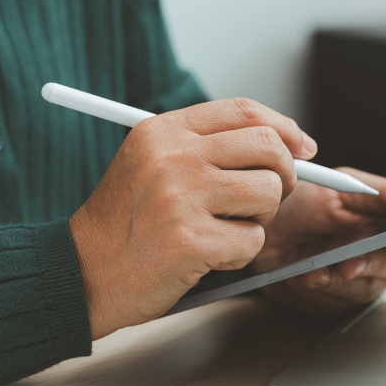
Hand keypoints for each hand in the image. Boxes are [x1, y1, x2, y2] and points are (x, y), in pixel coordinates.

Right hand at [69, 98, 315, 338]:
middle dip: (284, 175)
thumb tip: (291, 145)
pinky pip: (252, 241)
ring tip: (223, 230)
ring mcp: (181, 199)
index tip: (304, 148)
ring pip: (267, 195)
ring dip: (258, 220)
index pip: (244, 111)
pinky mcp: (190, 241)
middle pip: (268, 148)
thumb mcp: (151, 165)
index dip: (284, 128)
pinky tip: (206, 257)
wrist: (81, 274)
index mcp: (162, 132)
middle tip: (271, 197)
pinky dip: (238, 255)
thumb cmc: (127, 224)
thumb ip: (208, 148)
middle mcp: (172, 158)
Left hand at [254, 169, 385, 315]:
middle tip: (351, 260)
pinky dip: (318, 290)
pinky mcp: (336, 303)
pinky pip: (336, 304)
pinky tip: (304, 277)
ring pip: (366, 288)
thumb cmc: (302, 203)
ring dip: (339, 279)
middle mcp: (382, 254)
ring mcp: (361, 281)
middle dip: (373, 261)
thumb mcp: (345, 189)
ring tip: (316, 268)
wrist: (261, 227)